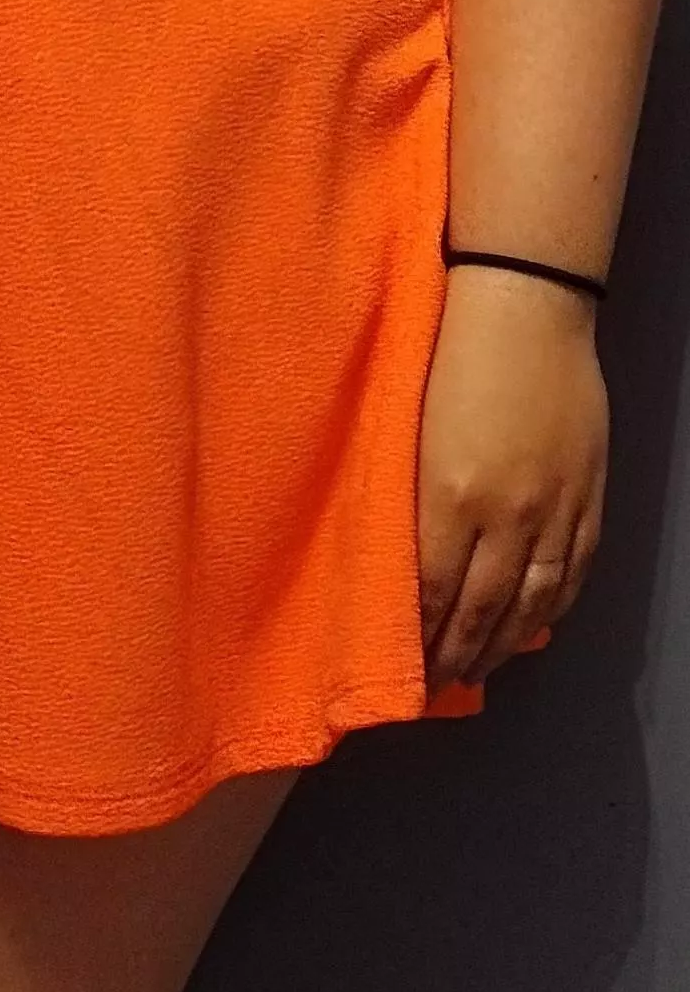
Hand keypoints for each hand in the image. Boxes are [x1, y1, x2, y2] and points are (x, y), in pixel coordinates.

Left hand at [417, 267, 608, 687]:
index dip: (419, 640)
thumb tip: (408, 567)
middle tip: (436, 685)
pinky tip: (534, 626)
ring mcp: (555, 506)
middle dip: (456, 655)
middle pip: (481, 609)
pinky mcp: (588, 493)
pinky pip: (573, 570)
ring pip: (532, 601)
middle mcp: (507, 513)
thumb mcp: (411, 434)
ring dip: (504, 643)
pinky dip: (553, 607)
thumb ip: (412, 504)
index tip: (402, 669)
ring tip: (480, 668)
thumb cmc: (449, 357)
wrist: (525, 306)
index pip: (432, 594)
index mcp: (450, 496)